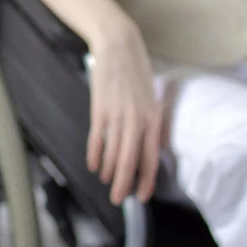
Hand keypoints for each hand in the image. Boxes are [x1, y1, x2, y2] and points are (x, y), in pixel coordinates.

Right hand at [87, 23, 163, 204]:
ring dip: (109, 171)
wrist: (118, 46)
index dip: (146, 180)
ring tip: (106, 183)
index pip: (150, 157)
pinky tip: (93, 165)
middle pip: (130, 160)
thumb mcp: (151, 97)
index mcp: (153, 118)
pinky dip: (95, 154)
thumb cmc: (136, 71)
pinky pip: (97, 139)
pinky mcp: (100, 109)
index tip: (141, 196)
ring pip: (113, 153)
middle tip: (118, 199)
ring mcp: (117, 115)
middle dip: (123, 183)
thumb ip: (151, 121)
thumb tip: (150, 146)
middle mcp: (137, 120)